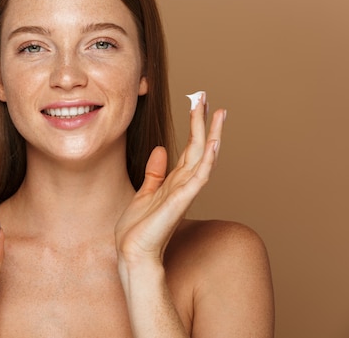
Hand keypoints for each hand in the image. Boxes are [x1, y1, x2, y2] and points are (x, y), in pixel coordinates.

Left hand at [115, 91, 225, 266]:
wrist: (132, 253)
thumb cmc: (138, 228)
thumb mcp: (144, 192)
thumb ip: (155, 173)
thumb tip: (160, 148)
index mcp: (175, 181)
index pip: (190, 148)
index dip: (195, 125)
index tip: (198, 103)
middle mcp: (184, 184)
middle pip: (199, 147)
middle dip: (203, 122)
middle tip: (206, 96)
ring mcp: (184, 192)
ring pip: (203, 158)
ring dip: (210, 135)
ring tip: (217, 112)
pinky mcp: (180, 201)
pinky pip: (198, 177)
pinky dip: (207, 160)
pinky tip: (213, 143)